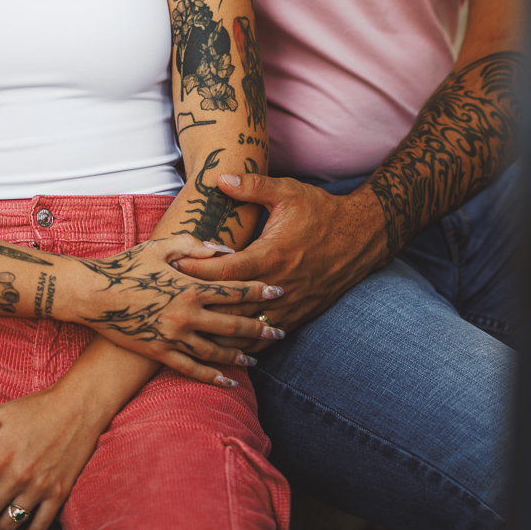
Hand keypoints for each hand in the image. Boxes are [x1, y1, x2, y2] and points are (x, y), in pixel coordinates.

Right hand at [70, 234, 286, 383]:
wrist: (93, 294)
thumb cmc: (127, 265)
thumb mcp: (162, 246)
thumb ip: (196, 246)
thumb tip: (226, 250)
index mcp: (191, 286)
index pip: (235, 290)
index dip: (259, 292)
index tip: (279, 292)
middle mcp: (187, 314)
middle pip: (234, 324)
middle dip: (260, 328)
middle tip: (279, 331)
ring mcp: (174, 337)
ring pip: (217, 351)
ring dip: (240, 355)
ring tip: (257, 358)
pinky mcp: (160, 353)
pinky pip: (192, 369)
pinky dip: (213, 377)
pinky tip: (228, 381)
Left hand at [172, 173, 389, 332]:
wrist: (361, 237)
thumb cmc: (321, 211)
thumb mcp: (288, 192)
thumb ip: (253, 186)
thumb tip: (220, 179)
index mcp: (273, 254)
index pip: (227, 270)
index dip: (198, 270)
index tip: (173, 267)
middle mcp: (281, 284)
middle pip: (232, 305)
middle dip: (200, 305)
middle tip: (169, 304)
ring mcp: (291, 303)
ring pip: (249, 328)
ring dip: (220, 333)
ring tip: (190, 336)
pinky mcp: (300, 314)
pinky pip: (269, 337)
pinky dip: (247, 344)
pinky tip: (226, 350)